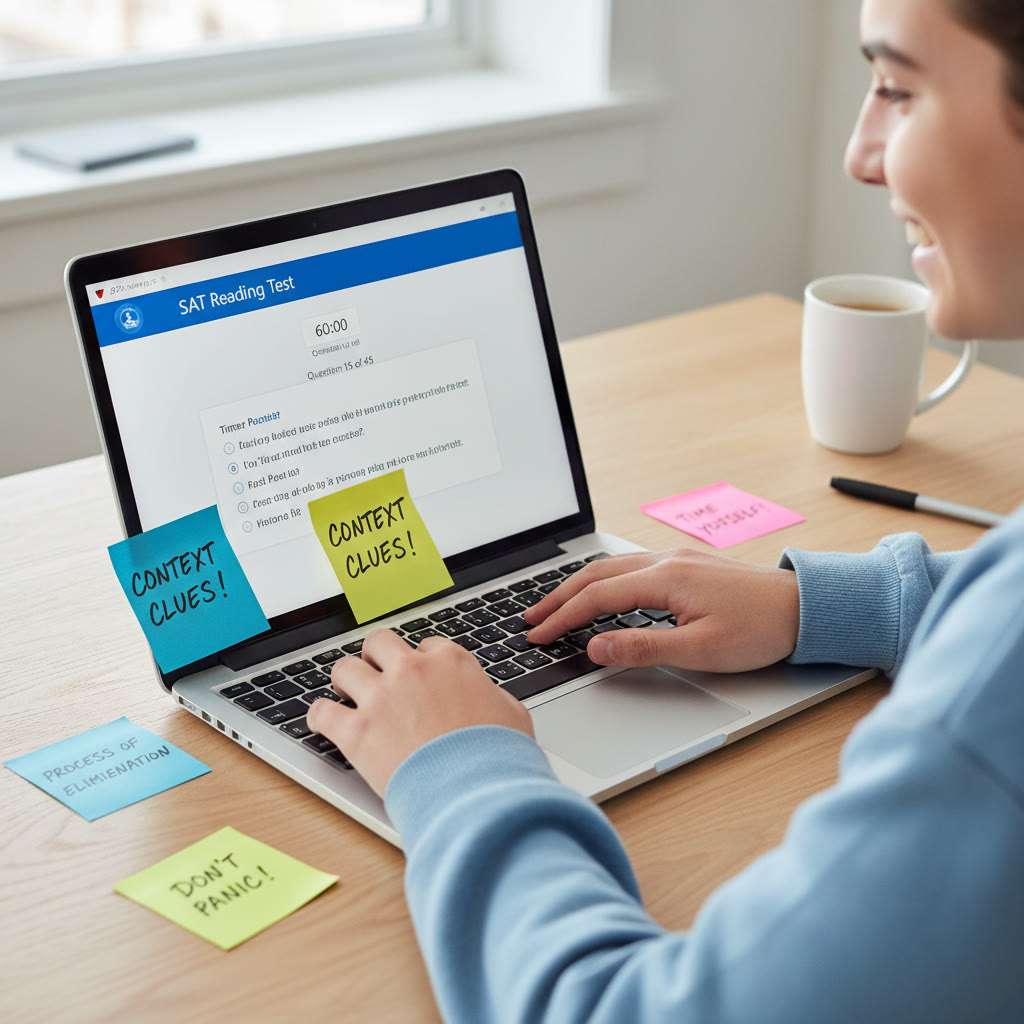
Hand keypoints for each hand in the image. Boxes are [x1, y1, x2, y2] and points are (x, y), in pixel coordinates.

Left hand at [306, 628, 533, 796]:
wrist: (479, 796)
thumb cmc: (499, 759)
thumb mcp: (512, 714)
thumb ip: (492, 696)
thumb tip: (488, 698)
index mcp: (450, 662)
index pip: (426, 645)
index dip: (421, 663)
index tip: (418, 679)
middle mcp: (412, 671)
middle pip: (379, 642)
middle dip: (376, 658)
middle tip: (375, 676)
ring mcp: (381, 699)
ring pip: (344, 668)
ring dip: (345, 682)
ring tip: (346, 697)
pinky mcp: (357, 732)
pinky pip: (320, 711)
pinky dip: (319, 717)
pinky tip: (323, 723)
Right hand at [524, 549, 799, 672]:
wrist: (805, 607)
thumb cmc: (760, 629)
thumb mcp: (700, 649)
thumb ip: (642, 648)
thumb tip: (594, 648)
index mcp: (665, 579)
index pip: (597, 598)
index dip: (563, 618)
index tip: (538, 635)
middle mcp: (665, 561)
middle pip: (595, 575)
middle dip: (559, 597)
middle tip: (531, 619)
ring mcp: (675, 559)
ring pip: (611, 568)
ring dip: (578, 586)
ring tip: (554, 606)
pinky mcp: (686, 564)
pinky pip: (629, 567)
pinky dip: (602, 581)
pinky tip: (599, 593)